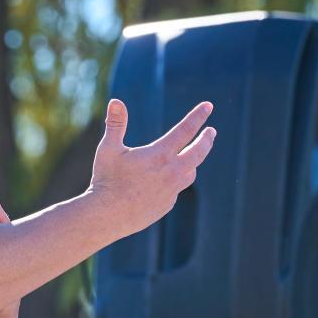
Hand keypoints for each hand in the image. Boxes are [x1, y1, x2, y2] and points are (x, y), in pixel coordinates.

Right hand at [89, 98, 215, 236]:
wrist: (107, 216)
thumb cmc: (106, 180)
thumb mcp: (108, 149)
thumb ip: (116, 124)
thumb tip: (116, 101)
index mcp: (160, 155)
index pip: (185, 130)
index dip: (198, 117)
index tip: (208, 106)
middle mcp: (171, 172)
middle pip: (198, 153)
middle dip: (207, 140)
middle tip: (211, 132)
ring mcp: (171, 191)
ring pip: (190, 173)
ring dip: (192, 162)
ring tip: (191, 157)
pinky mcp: (166, 205)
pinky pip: (175, 191)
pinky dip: (174, 182)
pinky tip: (164, 182)